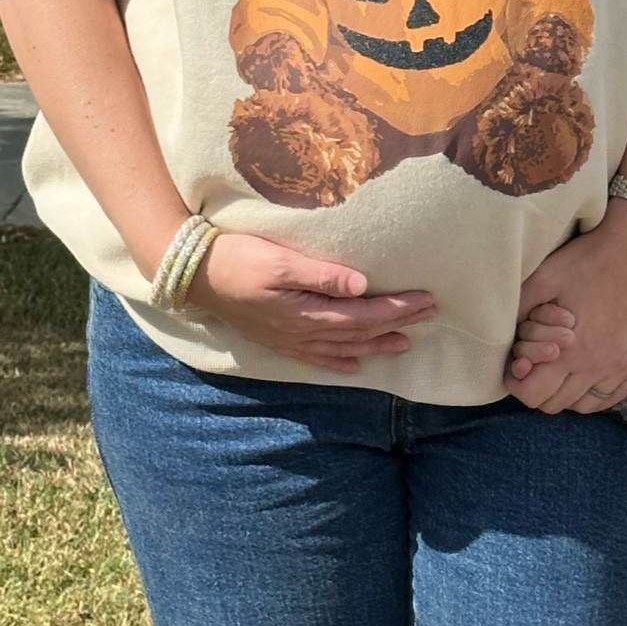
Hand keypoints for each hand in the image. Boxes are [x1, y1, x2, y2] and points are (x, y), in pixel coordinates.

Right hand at [182, 232, 434, 372]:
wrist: (196, 277)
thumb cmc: (239, 259)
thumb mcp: (281, 260)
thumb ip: (321, 275)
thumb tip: (362, 285)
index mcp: (307, 313)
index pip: (364, 314)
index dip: (398, 309)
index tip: (427, 300)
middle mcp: (302, 333)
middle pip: (360, 333)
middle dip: (397, 324)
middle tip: (430, 314)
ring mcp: (290, 340)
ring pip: (343, 349)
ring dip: (376, 345)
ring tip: (404, 343)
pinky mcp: (279, 340)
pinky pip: (317, 358)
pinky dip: (340, 362)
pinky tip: (355, 366)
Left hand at [505, 201, 626, 413]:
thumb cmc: (583, 262)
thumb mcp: (541, 280)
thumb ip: (518, 313)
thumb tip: (504, 342)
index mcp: (570, 350)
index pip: (533, 396)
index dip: (518, 384)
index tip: (519, 365)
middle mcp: (597, 365)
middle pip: (555, 404)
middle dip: (540, 387)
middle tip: (539, 363)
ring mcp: (622, 365)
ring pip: (583, 405)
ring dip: (567, 392)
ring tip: (562, 369)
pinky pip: (612, 396)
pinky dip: (595, 392)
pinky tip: (587, 372)